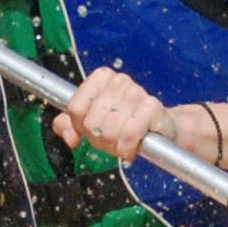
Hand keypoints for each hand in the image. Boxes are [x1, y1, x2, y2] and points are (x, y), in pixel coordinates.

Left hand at [54, 66, 173, 165]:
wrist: (160, 128)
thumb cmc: (123, 123)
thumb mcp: (90, 122)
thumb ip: (68, 125)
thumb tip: (70, 137)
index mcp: (100, 78)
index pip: (75, 108)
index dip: (81, 126)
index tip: (92, 129)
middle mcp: (119, 81)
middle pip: (91, 122)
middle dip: (100, 139)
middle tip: (112, 139)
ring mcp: (137, 92)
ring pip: (110, 130)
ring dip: (115, 146)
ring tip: (123, 142)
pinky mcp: (152, 107)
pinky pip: (129, 134)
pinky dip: (127, 148)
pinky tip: (131, 148)